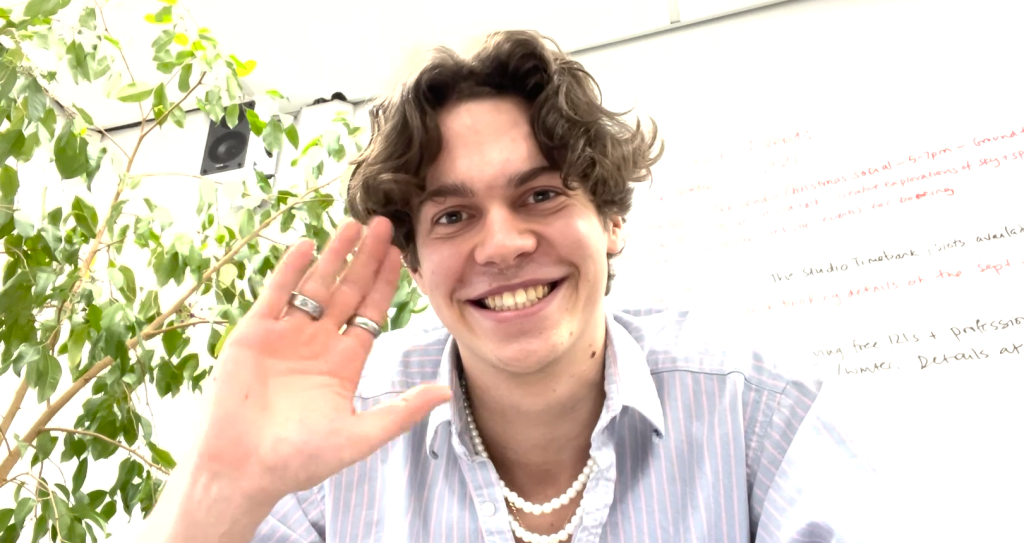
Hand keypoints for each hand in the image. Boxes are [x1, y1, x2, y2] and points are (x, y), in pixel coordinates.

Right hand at [189, 217, 451, 503]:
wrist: (242, 468)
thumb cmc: (300, 459)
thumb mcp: (361, 435)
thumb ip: (402, 410)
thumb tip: (445, 391)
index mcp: (344, 364)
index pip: (370, 313)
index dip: (385, 283)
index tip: (400, 254)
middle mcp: (317, 344)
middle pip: (347, 292)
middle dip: (365, 259)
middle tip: (383, 224)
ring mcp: (285, 336)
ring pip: (314, 286)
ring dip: (333, 256)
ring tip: (351, 225)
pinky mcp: (253, 334)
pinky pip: (275, 294)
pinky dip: (290, 269)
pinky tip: (307, 245)